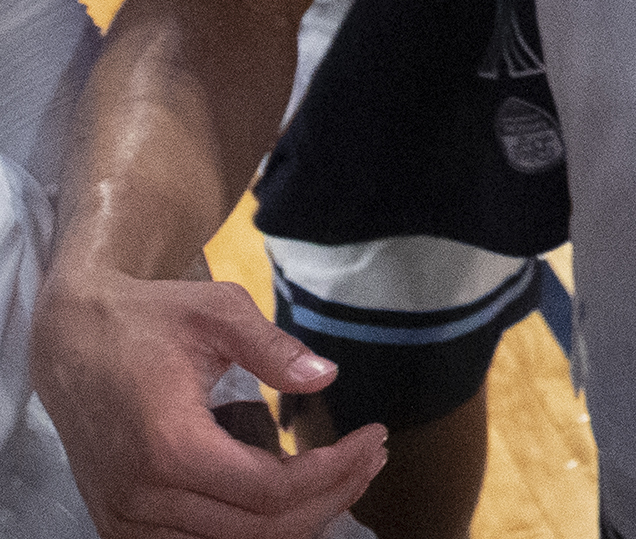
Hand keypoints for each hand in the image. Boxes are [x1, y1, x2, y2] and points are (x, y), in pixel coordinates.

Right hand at [34, 269, 388, 538]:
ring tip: (343, 476)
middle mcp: (144, 496)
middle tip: (371, 457)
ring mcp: (127, 517)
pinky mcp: (121, 522)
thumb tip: (325, 375)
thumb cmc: (147, 319)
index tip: (373, 436)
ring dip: (296, 520)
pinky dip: (252, 531)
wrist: (71, 341)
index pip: (270, 490)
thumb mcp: (216, 310)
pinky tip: (289, 499)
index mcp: (169, 446)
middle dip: (329, 496)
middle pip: (258, 528)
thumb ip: (272, 346)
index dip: (333, 471)